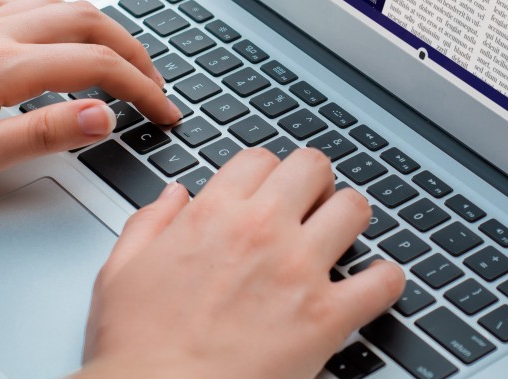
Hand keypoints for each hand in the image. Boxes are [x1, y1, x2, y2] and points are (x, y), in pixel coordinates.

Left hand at [0, 0, 179, 206]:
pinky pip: (8, 3)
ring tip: (119, 58)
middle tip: (156, 85)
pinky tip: (41, 32)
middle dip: (135, 51)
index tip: (167, 113)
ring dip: (99, 28)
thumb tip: (105, 116)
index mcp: (4, 67)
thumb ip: (43, 134)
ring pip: (56, 4)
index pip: (98, 67)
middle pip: (89, 23)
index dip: (143, 89)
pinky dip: (41, 12)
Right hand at [78, 148, 405, 378]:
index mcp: (214, 214)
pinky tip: (373, 284)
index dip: (267, 172)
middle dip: (315, 181)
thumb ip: (150, 224)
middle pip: (313, 166)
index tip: (269, 190)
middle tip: (310, 203)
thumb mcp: (121, 272)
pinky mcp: (327, 316)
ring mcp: (300, 270)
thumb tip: (175, 196)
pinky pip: (383, 280)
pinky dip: (386, 280)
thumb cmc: (138, 348)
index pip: (260, 158)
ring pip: (354, 208)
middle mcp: (263, 230)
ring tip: (341, 236)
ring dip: (350, 218)